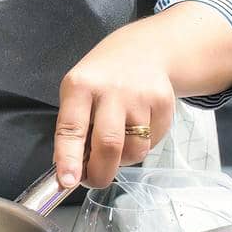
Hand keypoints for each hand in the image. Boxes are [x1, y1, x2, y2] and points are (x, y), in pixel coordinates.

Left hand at [52, 19, 177, 190]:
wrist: (144, 49)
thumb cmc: (102, 78)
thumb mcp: (78, 91)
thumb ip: (74, 126)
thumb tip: (73, 170)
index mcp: (80, 86)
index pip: (71, 127)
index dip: (68, 158)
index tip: (67, 181)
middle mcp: (110, 90)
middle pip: (108, 144)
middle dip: (99, 173)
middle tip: (93, 180)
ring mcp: (140, 96)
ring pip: (134, 150)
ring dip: (122, 160)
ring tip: (116, 144)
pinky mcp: (164, 103)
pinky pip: (152, 143)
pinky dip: (141, 146)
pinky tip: (136, 127)